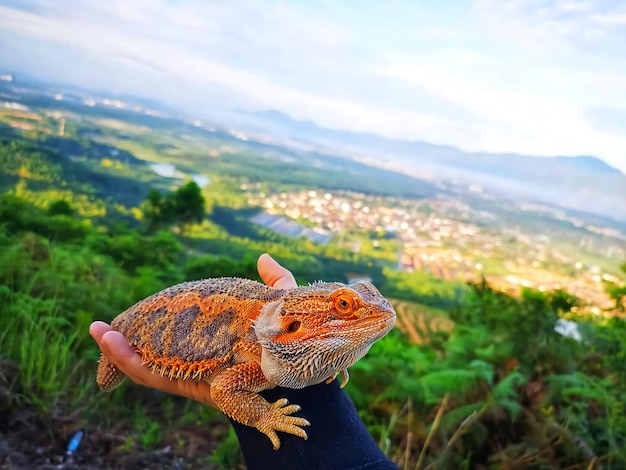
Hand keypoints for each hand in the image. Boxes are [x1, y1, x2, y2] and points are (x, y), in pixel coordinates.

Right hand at [89, 253, 296, 408]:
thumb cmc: (293, 343)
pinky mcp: (190, 385)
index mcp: (212, 345)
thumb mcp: (282, 306)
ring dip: (117, 350)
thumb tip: (260, 256)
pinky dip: (128, 363)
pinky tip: (112, 344)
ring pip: (145, 365)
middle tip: (99, 326)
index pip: (174, 335)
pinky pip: (154, 377)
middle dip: (124, 341)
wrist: (303, 377)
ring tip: (98, 331)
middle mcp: (198, 361)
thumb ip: (274, 283)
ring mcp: (193, 374)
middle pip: (152, 352)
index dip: (150, 326)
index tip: (132, 313)